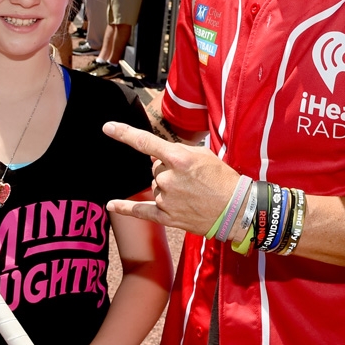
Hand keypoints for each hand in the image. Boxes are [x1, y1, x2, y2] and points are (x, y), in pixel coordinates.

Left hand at [104, 121, 236, 235]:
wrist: (237, 209)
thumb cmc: (222, 179)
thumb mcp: (203, 155)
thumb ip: (176, 152)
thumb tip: (155, 154)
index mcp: (178, 159)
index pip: (145, 142)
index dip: (124, 133)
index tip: (108, 127)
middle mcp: (168, 178)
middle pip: (154, 168)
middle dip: (167, 169)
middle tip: (190, 178)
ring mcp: (165, 199)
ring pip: (154, 186)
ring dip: (166, 186)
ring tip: (190, 192)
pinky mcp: (166, 216)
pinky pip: (140, 210)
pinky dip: (125, 207)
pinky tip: (112, 204)